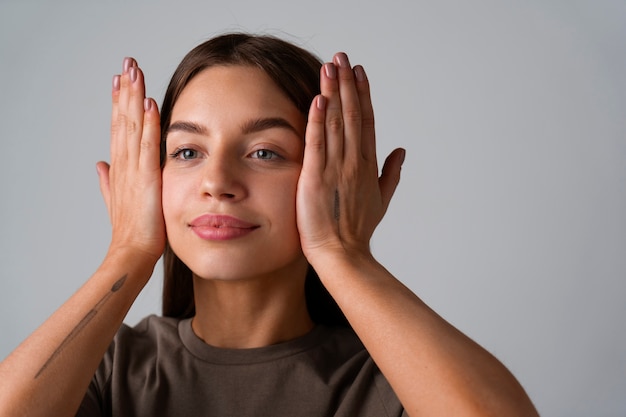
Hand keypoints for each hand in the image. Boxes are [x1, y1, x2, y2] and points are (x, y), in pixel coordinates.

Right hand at [96, 57, 164, 261]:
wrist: (130, 252)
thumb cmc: (130, 230)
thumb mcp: (117, 199)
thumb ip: (108, 180)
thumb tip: (100, 164)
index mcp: (120, 167)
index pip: (119, 127)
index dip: (119, 102)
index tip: (120, 79)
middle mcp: (124, 163)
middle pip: (124, 119)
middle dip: (126, 90)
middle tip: (127, 63)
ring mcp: (134, 169)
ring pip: (133, 126)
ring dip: (134, 98)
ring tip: (134, 72)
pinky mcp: (147, 178)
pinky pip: (148, 146)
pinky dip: (149, 124)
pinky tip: (150, 102)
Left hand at [297, 53, 404, 261]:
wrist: (343, 255)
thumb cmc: (358, 230)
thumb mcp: (382, 199)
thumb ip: (392, 173)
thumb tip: (402, 151)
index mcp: (368, 164)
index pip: (366, 121)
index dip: (363, 94)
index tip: (359, 72)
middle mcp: (354, 162)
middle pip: (352, 115)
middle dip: (347, 84)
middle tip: (342, 57)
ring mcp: (336, 169)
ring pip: (336, 123)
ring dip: (333, 93)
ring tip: (330, 67)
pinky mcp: (316, 177)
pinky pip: (317, 143)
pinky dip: (317, 120)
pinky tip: (318, 99)